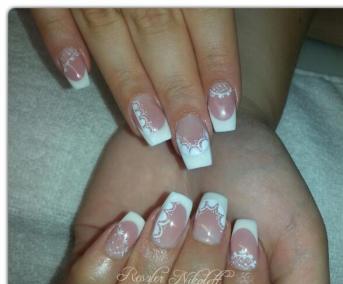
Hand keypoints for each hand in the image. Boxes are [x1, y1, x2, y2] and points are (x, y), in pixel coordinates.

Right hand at [31, 8, 239, 169]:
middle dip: (179, 95)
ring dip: (130, 88)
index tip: (225, 117)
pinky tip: (76, 79)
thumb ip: (210, 6)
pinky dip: (61, 44)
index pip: (206, 22)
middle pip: (161, 39)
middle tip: (194, 144)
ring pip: (109, 35)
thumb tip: (225, 49)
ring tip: (151, 132)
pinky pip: (49, 13)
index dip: (217, 69)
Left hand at [60, 116, 328, 283]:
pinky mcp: (88, 275)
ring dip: (150, 274)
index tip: (246, 235)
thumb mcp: (301, 248)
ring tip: (171, 215)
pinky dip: (105, 262)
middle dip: (196, 279)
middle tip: (210, 214)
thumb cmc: (263, 189)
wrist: (213, 133)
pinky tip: (131, 220)